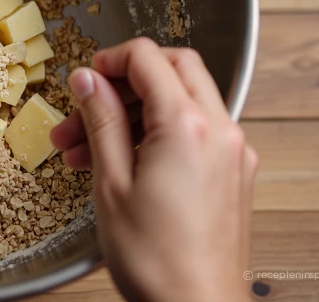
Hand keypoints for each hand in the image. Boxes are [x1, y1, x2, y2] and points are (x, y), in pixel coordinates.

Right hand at [51, 38, 256, 301]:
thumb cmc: (155, 259)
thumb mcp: (112, 183)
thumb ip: (102, 120)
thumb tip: (87, 80)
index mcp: (188, 126)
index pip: (148, 59)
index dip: (109, 61)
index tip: (84, 79)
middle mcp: (220, 130)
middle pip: (173, 69)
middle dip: (123, 82)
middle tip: (87, 106)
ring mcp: (232, 152)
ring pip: (182, 102)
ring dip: (134, 114)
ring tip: (86, 148)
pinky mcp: (233, 172)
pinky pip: (195, 132)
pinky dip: (158, 134)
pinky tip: (122, 162)